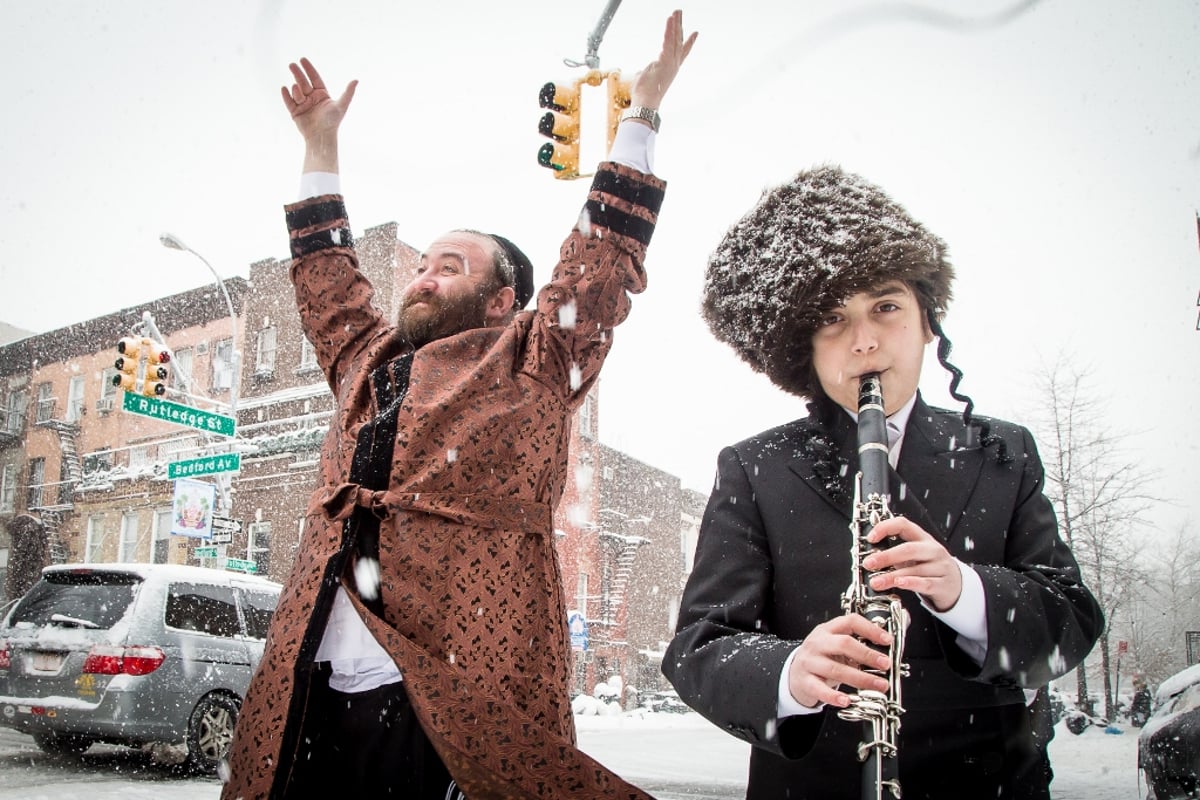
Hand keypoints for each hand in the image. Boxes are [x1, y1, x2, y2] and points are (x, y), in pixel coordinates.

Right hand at [280, 58, 357, 172]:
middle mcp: (312, 98)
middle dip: (298, 73)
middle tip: (292, 64)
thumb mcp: (341, 105)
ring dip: (296, 89)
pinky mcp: (294, 112)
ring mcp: (303, 104)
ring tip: (297, 89)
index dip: (309, 69)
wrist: (322, 137)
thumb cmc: (333, 122)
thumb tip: (356, 80)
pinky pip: (288, 101)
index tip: (302, 59)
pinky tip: (284, 88)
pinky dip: (286, 95)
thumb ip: (348, 92)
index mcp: (322, 94)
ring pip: (297, 92)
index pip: (315, 78)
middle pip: (304, 82)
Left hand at [630, 9, 697, 109]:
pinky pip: (667, 41)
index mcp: (670, 69)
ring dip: (675, 24)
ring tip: (676, 12)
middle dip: (680, 26)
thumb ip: (647, 72)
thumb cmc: (644, 94)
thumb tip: (643, 72)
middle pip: (679, 41)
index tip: (695, 33)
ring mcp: (670, 63)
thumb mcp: (646, 79)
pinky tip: (670, 20)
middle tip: (680, 14)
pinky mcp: (665, 61)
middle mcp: (673, 65)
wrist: (646, 102)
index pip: (682, 52)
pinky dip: (669, 30)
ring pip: (674, 39)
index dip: (689, 42)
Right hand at [787, 614, 892, 708]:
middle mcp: (818, 643)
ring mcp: (810, 662)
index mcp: (828, 630)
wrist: (793, 673)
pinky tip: (846, 700)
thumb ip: (859, 643)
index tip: (887, 640)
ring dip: (860, 678)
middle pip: (843, 644)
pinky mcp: (804, 681)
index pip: (850, 622)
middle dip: (867, 654)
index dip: (870, 629)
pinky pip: (819, 688)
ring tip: (879, 685)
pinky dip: (833, 696)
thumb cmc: (821, 658)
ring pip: (835, 668)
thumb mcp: (836, 645)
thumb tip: (888, 645)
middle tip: (885, 664)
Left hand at [864, 516, 962, 611]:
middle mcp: (932, 549)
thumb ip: (894, 553)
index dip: (885, 528)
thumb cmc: (928, 566)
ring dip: (892, 576)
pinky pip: (926, 583)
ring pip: (915, 569)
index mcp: (922, 537)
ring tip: (876, 582)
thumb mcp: (913, 555)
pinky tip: (899, 584)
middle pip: (909, 549)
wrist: (955, 584)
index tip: (870, 538)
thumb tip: (868, 556)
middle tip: (868, 563)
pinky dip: (911, 583)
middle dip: (886, 556)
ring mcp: (940, 567)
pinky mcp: (943, 584)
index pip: (903, 524)